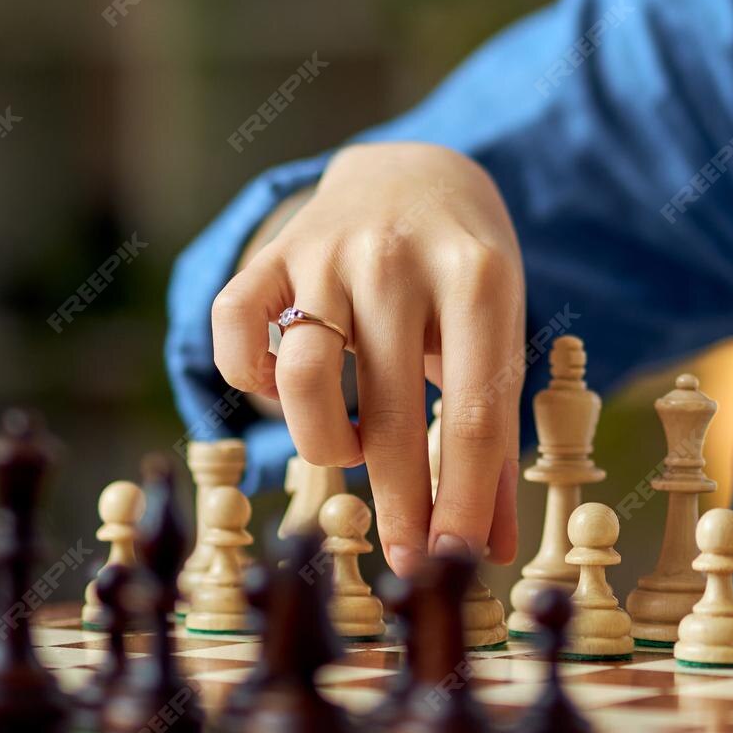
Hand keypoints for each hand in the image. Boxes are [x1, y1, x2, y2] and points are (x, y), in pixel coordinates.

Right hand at [211, 142, 525, 575]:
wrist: (414, 170)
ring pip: (303, 381)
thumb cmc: (464, 272)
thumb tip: (490, 548)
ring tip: (355, 443)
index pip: (474, 415)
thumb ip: (494, 437)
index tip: (452, 562)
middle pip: (391, 414)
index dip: (460, 502)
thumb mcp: (499, 334)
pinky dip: (252, 380)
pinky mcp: (273, 250)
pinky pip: (234, 333)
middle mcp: (398, 260)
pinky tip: (287, 390)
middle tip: (406, 558)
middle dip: (399, 504)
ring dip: (326, 440)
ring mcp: (327, 251)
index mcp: (477, 278)